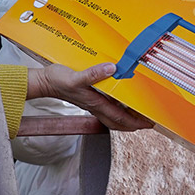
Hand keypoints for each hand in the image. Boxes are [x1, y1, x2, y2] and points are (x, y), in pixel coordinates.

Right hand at [27, 63, 153, 130]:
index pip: (121, 118)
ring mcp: (92, 104)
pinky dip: (117, 111)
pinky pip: (106, 110)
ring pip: (113, 118)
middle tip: (148, 123)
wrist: (45, 82)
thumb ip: (93, 74)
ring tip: (138, 117)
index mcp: (96, 104)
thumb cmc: (58, 81)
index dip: (136, 122)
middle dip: (135, 124)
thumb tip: (111, 69)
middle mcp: (96, 107)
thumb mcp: (76, 76)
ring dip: (126, 120)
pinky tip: (119, 104)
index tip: (149, 123)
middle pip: (119, 123)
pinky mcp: (88, 99)